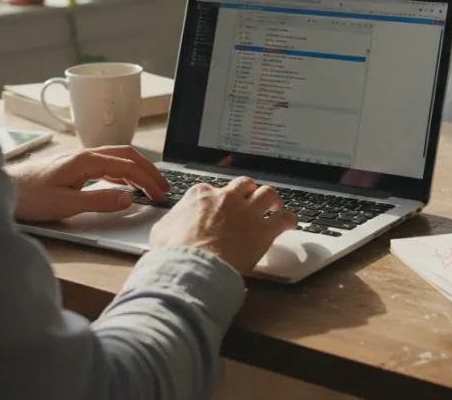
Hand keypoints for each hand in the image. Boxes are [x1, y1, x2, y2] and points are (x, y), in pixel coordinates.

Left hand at [9, 146, 169, 222]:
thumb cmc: (29, 196)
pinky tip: (126, 183)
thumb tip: (128, 198)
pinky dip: (124, 172)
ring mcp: (80, 159)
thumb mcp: (66, 204)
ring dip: (138, 169)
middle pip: (127, 155)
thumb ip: (100, 201)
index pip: (127, 166)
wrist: (2, 188)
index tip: (159, 194)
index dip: (147, 180)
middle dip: (149, 170)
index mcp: (86, 161)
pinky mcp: (74, 167)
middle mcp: (85, 155)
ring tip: (151, 184)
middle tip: (163, 186)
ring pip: (118, 158)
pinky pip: (107, 164)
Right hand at [149, 177, 297, 273]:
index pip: (213, 189)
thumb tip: (168, 226)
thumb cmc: (176, 252)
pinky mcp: (264, 229)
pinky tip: (290, 224)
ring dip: (272, 200)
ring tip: (274, 206)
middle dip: (248, 192)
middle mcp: (227, 197)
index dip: (218, 199)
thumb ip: (169, 223)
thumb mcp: (161, 233)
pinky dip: (289, 220)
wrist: (194, 266)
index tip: (220, 207)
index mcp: (201, 195)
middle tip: (250, 202)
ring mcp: (247, 211)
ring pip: (267, 194)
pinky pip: (284, 218)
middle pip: (244, 185)